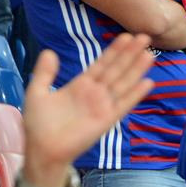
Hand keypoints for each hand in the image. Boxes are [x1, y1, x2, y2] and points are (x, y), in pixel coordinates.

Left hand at [22, 34, 154, 186]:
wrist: (43, 149)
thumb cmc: (38, 125)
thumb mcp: (37, 93)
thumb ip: (44, 73)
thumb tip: (49, 52)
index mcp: (80, 86)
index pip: (101, 64)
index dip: (114, 51)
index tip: (126, 36)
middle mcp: (95, 93)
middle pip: (117, 69)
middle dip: (130, 54)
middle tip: (144, 37)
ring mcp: (103, 106)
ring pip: (123, 83)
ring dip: (136, 69)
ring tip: (149, 54)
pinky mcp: (107, 119)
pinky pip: (124, 104)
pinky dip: (136, 94)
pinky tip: (147, 83)